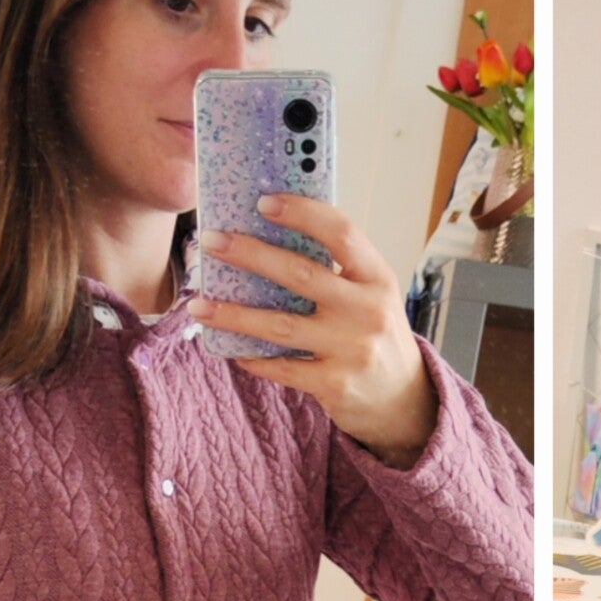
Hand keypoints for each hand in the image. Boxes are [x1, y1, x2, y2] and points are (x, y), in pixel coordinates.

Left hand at [190, 194, 438, 466]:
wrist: (402, 398)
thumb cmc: (374, 333)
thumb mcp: (371, 293)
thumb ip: (337, 267)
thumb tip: (269, 232)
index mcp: (377, 277)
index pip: (341, 232)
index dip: (301, 213)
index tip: (262, 202)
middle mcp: (368, 311)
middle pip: (300, 274)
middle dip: (249, 254)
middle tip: (210, 241)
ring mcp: (351, 350)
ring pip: (280, 326)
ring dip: (233, 314)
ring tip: (198, 305)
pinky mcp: (335, 384)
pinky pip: (282, 367)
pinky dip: (252, 358)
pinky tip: (230, 348)